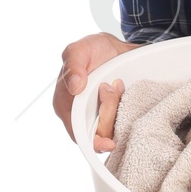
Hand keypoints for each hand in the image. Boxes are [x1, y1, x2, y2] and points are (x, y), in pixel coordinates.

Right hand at [55, 31, 139, 147]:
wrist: (116, 49)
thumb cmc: (94, 49)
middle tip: (116, 87)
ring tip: (119, 85)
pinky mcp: (111, 114)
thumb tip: (75, 87)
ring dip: (118, 109)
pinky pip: (120, 124)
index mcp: (64, 104)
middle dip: (109, 115)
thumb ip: (74, 66)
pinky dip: (126, 112)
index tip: (109, 142)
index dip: (92, 141)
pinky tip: (125, 94)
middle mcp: (79, 114)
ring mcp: (96, 116)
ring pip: (110, 130)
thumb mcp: (81, 50)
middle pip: (96, 134)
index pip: (76, 134)